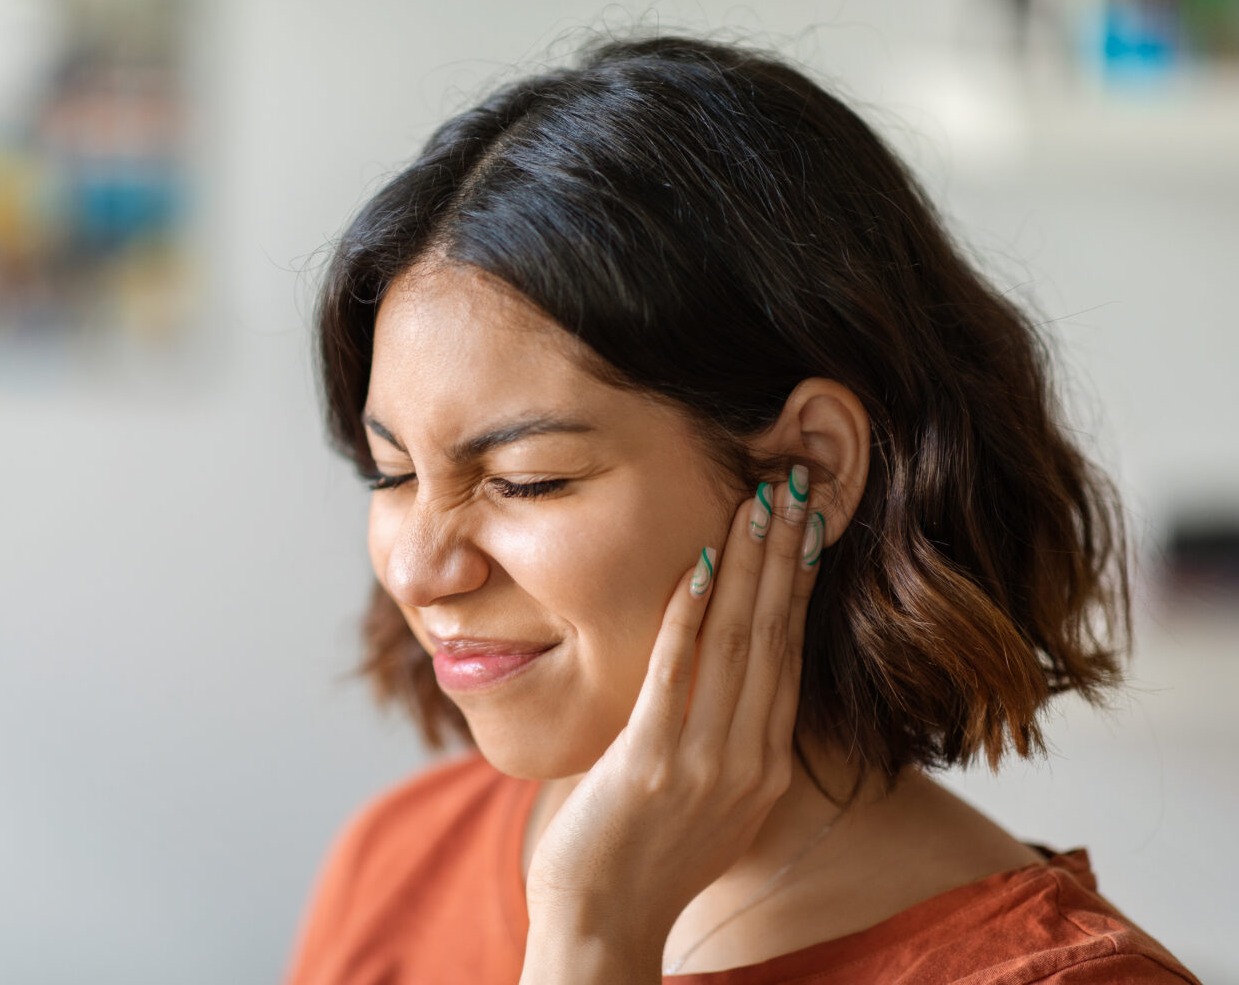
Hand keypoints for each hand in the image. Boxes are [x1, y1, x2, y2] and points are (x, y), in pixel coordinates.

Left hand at [521, 466, 821, 976]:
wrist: (604, 926)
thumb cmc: (644, 860)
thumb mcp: (708, 800)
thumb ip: (723, 742)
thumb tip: (724, 683)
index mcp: (764, 765)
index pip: (790, 654)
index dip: (799, 583)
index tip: (807, 524)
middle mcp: (748, 760)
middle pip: (775, 636)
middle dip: (785, 555)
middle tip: (795, 486)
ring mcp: (702, 763)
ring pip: (736, 644)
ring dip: (747, 565)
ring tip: (758, 502)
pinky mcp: (649, 765)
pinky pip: (676, 675)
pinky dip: (689, 616)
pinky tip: (698, 566)